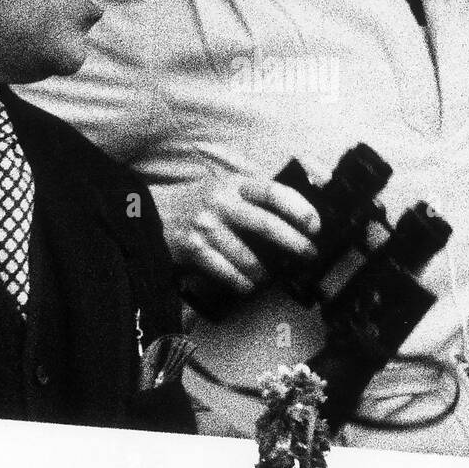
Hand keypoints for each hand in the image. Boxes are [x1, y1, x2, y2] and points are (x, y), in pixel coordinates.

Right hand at [167, 173, 319, 294]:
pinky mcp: (194, 249)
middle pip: (266, 224)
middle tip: (309, 253)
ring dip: (265, 272)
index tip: (314, 225)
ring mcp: (206, 226)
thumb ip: (260, 193)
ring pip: (248, 257)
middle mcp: (221, 201)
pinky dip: (243, 283)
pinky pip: (228, 274)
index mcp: (235, 183)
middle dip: (294, 243)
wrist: (153, 217)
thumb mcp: (229, 187)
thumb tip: (306, 205)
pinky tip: (248, 284)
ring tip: (268, 275)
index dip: (299, 208)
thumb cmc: (202, 205)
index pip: (274, 192)